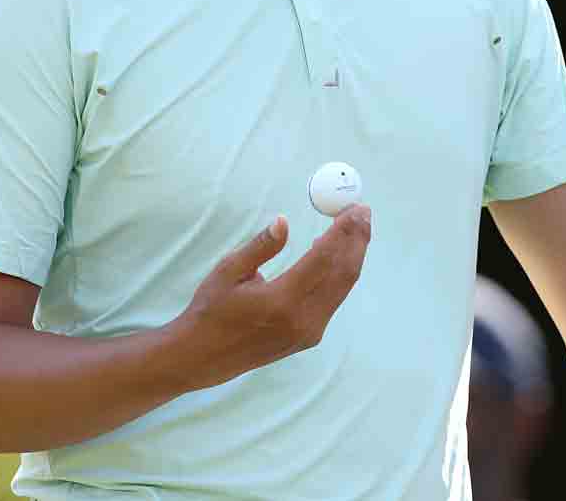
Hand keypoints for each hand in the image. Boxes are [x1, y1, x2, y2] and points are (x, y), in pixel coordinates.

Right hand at [166, 206, 371, 389]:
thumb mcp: (228, 272)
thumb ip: (261, 246)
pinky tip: (333, 254)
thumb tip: (284, 221)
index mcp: (280, 301)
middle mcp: (302, 319)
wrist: (203, 358)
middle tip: (362, 212)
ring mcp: (309, 332)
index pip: (324, 259)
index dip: (343, 231)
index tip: (353, 208)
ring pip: (342, 287)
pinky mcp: (310, 337)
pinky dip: (339, 273)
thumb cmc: (211, 310)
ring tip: (354, 227)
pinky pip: (333, 299)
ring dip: (352, 255)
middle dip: (357, 239)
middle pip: (344, 273)